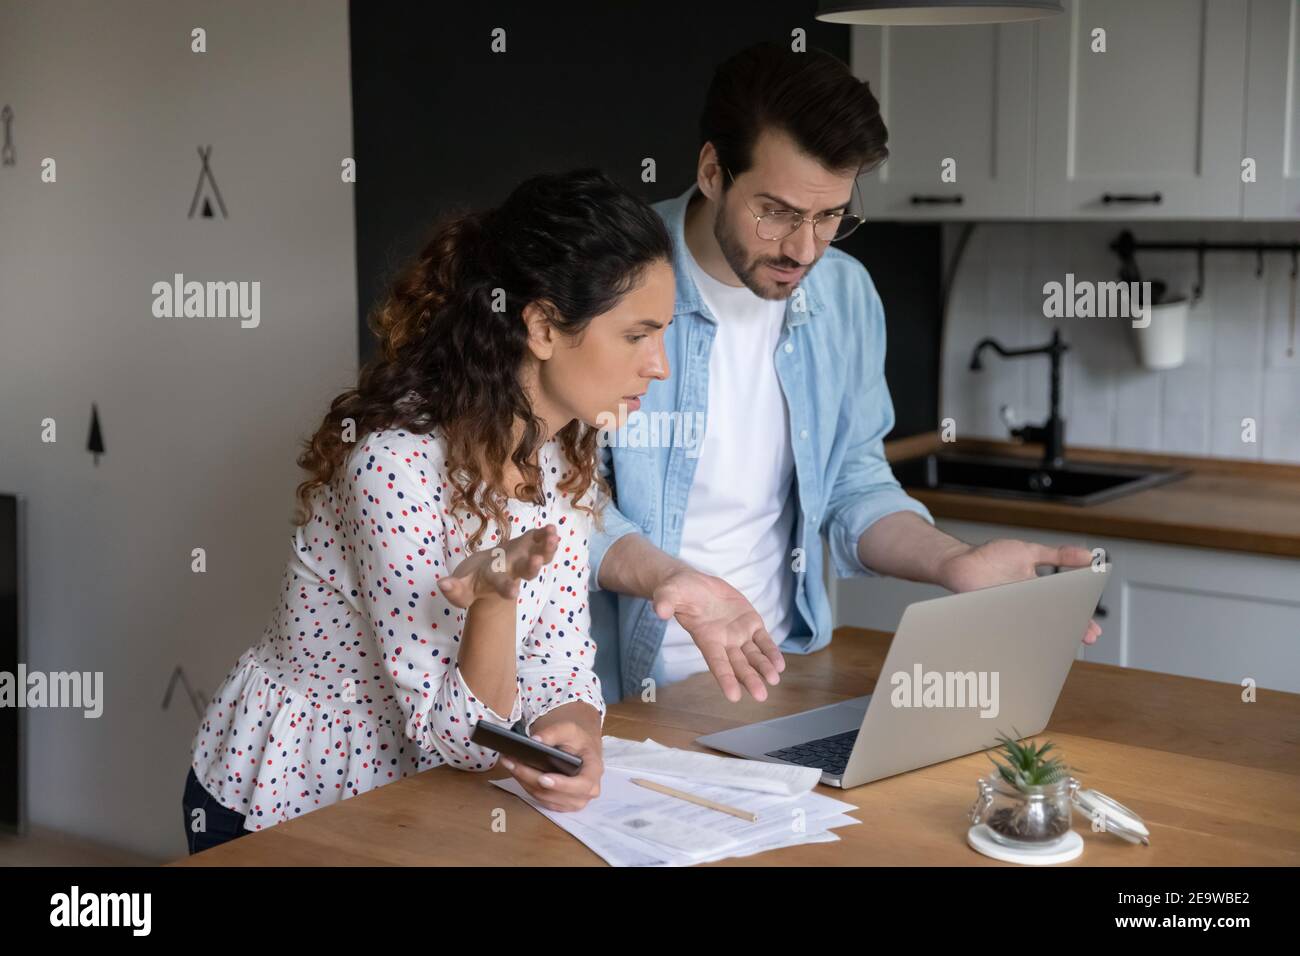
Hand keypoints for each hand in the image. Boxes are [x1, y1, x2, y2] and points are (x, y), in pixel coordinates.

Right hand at [438, 524, 558, 607]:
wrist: (487, 576)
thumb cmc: (472, 583)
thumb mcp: (460, 589)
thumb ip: (453, 590)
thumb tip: (441, 584)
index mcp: (495, 582)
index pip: (501, 587)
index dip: (507, 589)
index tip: (513, 593)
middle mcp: (512, 571)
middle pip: (525, 571)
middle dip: (531, 567)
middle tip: (536, 560)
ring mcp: (522, 558)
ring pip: (539, 555)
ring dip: (546, 547)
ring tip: (553, 537)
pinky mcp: (525, 545)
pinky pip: (538, 540)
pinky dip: (545, 534)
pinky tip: (552, 528)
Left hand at [501, 708, 602, 811]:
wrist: (581, 750)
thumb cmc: (577, 740)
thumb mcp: (569, 729)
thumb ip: (553, 733)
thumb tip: (534, 741)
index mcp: (594, 771)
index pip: (582, 784)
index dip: (562, 785)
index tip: (543, 779)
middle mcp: (588, 791)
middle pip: (556, 792)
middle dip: (531, 778)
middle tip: (512, 763)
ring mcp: (575, 801)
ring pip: (545, 797)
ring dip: (525, 782)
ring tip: (509, 764)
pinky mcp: (561, 805)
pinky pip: (541, 800)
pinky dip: (526, 786)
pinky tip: (516, 772)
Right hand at [651, 567, 784, 702]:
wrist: (694, 584)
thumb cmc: (678, 591)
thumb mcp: (668, 593)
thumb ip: (665, 602)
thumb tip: (659, 610)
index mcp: (706, 638)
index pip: (716, 663)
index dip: (725, 679)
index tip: (734, 696)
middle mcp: (724, 641)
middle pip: (738, 664)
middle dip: (749, 679)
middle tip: (761, 695)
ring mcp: (739, 633)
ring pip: (753, 655)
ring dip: (764, 668)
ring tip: (774, 680)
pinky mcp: (750, 622)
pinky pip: (763, 640)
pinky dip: (771, 651)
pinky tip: (779, 664)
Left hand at [936, 539, 1102, 644]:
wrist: (961, 561)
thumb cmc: (993, 557)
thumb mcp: (1030, 552)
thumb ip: (1057, 555)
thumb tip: (1088, 554)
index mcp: (1038, 591)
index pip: (1063, 607)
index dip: (1079, 619)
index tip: (1093, 629)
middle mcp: (1027, 605)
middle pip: (1052, 622)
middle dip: (1069, 631)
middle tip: (1086, 639)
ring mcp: (1011, 613)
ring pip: (1033, 628)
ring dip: (1048, 634)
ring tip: (1062, 638)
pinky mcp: (994, 616)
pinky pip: (1008, 627)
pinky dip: (1019, 634)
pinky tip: (1031, 638)